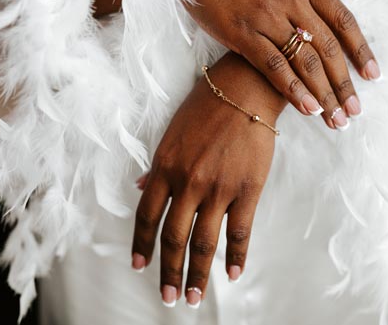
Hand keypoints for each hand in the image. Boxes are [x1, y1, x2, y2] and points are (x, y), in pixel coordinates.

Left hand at [131, 52, 284, 307]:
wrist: (245, 89)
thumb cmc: (206, 107)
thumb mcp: (172, 133)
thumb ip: (157, 166)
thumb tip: (141, 187)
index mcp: (165, 167)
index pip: (147, 216)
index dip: (142, 245)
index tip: (140, 266)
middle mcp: (188, 182)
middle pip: (174, 238)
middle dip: (169, 272)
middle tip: (169, 298)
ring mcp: (218, 188)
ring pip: (204, 241)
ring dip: (198, 274)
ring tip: (195, 297)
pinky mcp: (247, 189)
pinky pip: (239, 231)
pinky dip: (236, 256)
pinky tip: (232, 273)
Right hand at [158, 0, 380, 128]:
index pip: (343, 20)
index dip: (360, 50)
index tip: (373, 76)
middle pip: (327, 48)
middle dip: (344, 83)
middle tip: (355, 111)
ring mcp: (266, 16)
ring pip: (304, 62)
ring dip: (323, 94)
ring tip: (336, 120)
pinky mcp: (241, 33)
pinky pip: (273, 66)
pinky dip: (293, 89)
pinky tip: (307, 109)